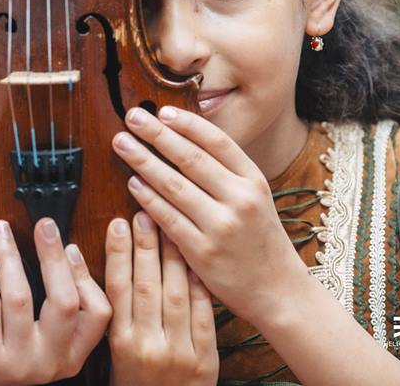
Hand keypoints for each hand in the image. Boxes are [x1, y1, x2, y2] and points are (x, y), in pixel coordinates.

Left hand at [0, 218, 111, 384]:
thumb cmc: (17, 344)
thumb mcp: (51, 331)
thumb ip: (65, 296)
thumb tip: (67, 250)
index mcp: (74, 352)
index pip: (98, 313)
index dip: (84, 275)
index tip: (68, 243)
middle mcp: (51, 361)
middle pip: (63, 302)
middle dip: (52, 256)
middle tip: (43, 226)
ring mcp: (18, 363)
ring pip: (19, 298)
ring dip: (10, 258)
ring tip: (0, 235)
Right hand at [105, 212, 217, 385]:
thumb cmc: (138, 381)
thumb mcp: (116, 352)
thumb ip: (117, 313)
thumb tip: (114, 264)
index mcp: (120, 342)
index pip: (116, 288)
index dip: (117, 254)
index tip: (117, 225)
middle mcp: (146, 344)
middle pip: (145, 285)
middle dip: (144, 246)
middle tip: (144, 215)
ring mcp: (178, 351)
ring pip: (174, 294)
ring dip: (172, 257)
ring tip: (170, 227)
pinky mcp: (204, 359)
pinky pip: (203, 314)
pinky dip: (199, 286)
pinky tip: (195, 262)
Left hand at [112, 106, 308, 324]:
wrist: (276, 290)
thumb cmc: (259, 238)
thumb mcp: (255, 197)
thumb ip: (225, 171)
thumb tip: (182, 137)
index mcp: (254, 181)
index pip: (217, 142)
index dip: (187, 124)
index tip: (162, 111)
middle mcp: (240, 199)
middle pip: (191, 158)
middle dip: (157, 134)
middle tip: (133, 117)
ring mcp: (221, 226)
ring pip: (174, 185)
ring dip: (143, 161)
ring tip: (122, 143)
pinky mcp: (202, 251)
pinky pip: (167, 217)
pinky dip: (147, 197)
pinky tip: (132, 182)